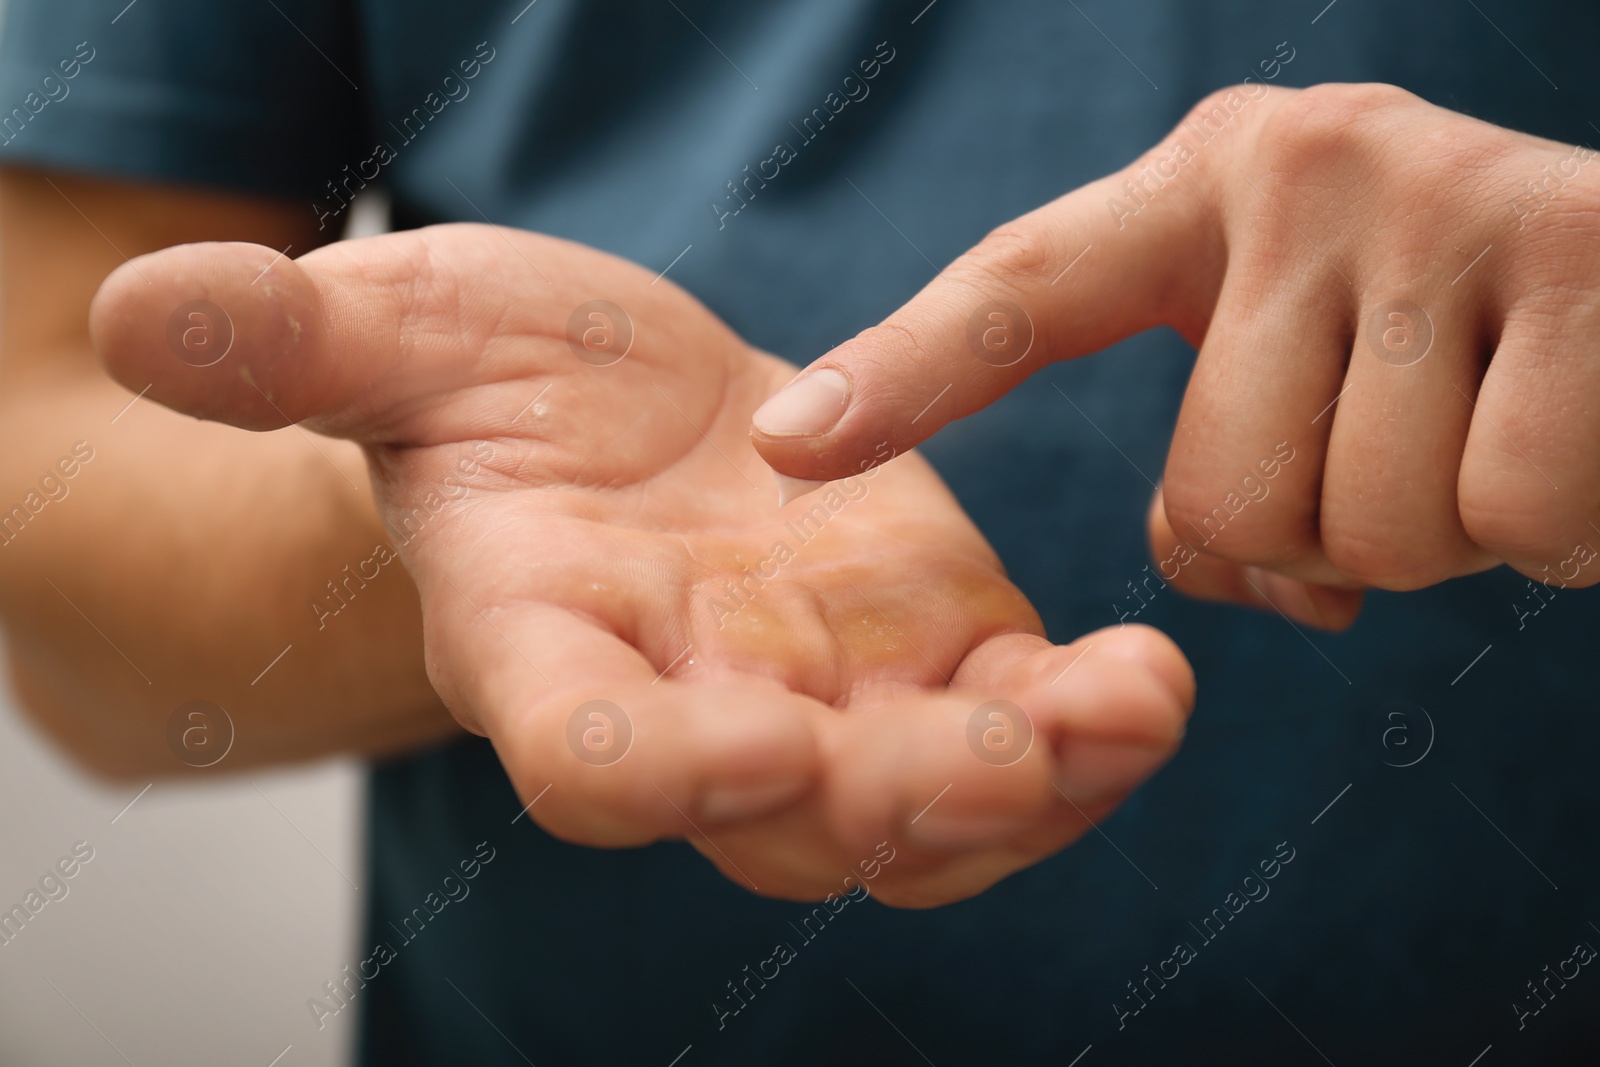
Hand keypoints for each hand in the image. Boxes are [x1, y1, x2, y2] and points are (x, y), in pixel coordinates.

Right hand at [90, 224, 1190, 905]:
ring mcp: (824, 698)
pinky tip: (1151, 678)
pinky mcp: (931, 651)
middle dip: (893, 802)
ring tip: (1131, 711)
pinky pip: (1017, 725)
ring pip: (924, 806)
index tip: (746, 744)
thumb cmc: (495, 380)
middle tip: (998, 759)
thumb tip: (138, 312)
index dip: (659, 773)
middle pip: (788, 820)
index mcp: (550, 653)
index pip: (589, 759)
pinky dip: (1088, 723)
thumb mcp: (399, 335)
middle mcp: (693, 711)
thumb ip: (294, 347)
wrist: (620, 410)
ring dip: (1031, 787)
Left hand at [751, 83, 1599, 629]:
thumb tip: (1257, 591)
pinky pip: (1502, 512)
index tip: (780, 449)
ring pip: (1357, 529)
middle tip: (1407, 457)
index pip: (1020, 292)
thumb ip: (1234, 464)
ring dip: (1435, 540)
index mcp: (1208, 190)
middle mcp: (1305, 166)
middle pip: (1216, 498)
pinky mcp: (1586, 259)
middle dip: (1314, 546)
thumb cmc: (1471, 351)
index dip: (898, 376)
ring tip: (1493, 434)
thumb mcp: (1316, 373)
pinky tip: (1583, 437)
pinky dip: (1551, 530)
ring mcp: (1441, 200)